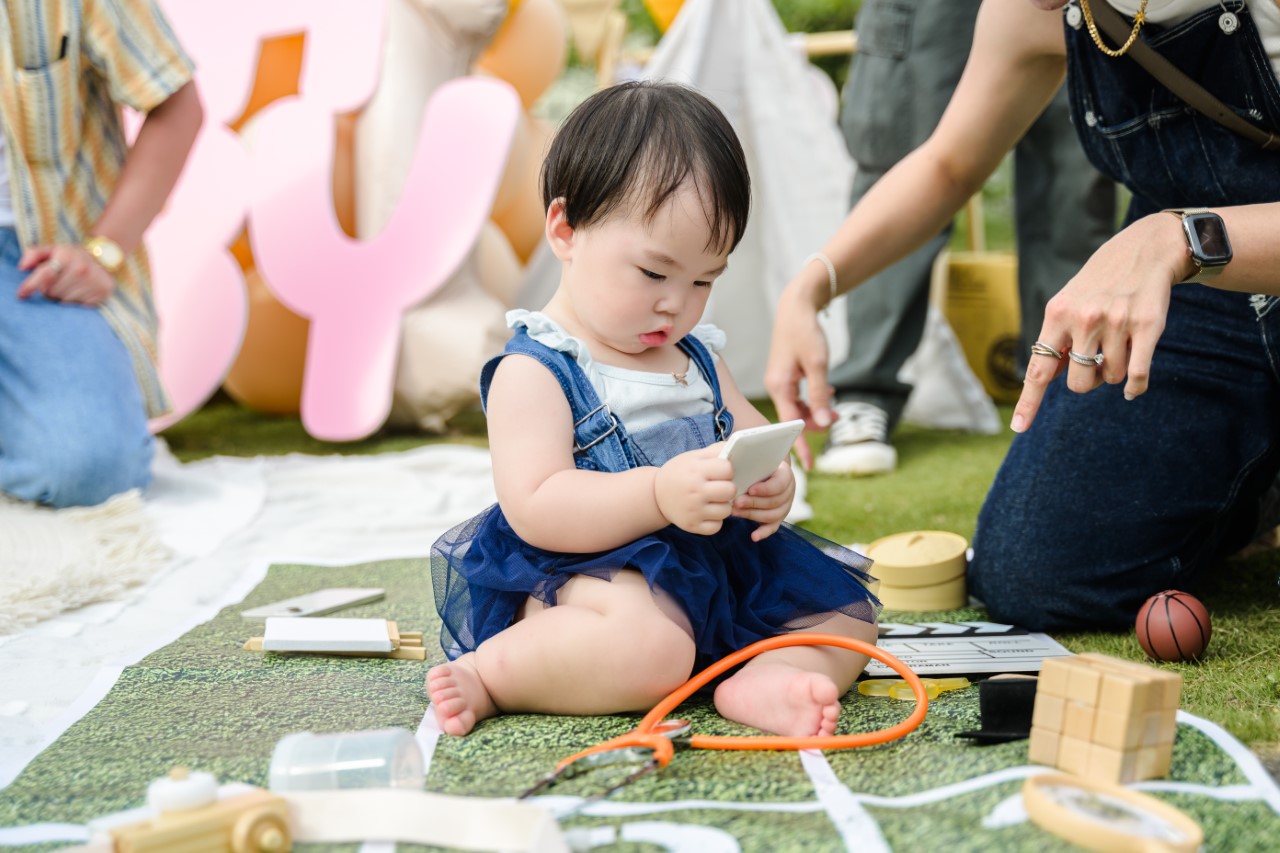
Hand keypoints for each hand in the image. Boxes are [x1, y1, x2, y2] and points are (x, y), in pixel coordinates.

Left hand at [17, 245, 115, 304]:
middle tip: (57, 282)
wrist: (106, 257)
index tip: (21, 295)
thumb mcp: (54, 249)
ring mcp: (93, 282)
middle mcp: (80, 270)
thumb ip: (34, 254)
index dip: (29, 286)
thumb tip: (22, 268)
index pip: (43, 275)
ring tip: (69, 287)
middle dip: (48, 289)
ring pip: (63, 301)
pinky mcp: (101, 293)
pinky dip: (74, 301)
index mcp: (67, 256)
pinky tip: (79, 292)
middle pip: (50, 292)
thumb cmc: (73, 255)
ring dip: (61, 296)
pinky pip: (77, 306)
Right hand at [654, 445, 735, 534]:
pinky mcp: (692, 525)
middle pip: (730, 491)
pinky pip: (717, 526)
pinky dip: (715, 521)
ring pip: (726, 511)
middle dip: (728, 488)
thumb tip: (737, 446)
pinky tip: (707, 512)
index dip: (727, 471)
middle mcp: (695, 491)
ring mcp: (694, 510)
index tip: (719, 473)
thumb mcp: (693, 457)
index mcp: (696, 470)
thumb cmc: (679, 473)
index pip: (728, 469)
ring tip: (712, 500)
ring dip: (722, 506)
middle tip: (718, 488)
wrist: (655, 495)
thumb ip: (715, 451)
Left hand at [732, 460, 794, 541]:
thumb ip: (746, 457)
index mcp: (784, 473)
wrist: (758, 469)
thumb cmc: (752, 461)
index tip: (750, 489)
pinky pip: (773, 527)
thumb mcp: (751, 456)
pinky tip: (753, 536)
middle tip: (736, 502)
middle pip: (776, 501)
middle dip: (754, 503)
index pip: (780, 483)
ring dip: (753, 515)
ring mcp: (785, 505)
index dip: (766, 488)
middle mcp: (788, 490)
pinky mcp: (777, 517)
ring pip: (774, 515)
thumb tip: (733, 460)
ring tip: (735, 512)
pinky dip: (764, 532)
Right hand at [764, 282, 834, 468]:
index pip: (789, 424)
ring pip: (797, 407)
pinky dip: (812, 399)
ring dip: (816, 410)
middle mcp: (776, 386)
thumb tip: (826, 421)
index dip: (800, 445)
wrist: (797, 306)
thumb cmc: (805, 331)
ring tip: (836, 407)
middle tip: (839, 419)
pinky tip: (828, 394)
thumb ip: (820, 395)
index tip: (809, 466)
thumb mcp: (818, 365)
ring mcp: (780, 381)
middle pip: (794, 417)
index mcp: (779, 386)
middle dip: (815, 423)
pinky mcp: (786, 375)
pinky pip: (798, 396)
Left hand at [1012, 213, 1190, 431]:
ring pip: (1110, 378)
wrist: (1143, 251)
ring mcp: (1116, 322)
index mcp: (1057, 315)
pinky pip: (1137, 375)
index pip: (1039, 368)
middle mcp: (1084, 319)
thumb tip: (1045, 377)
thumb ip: (1056, 339)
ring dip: (1113, 372)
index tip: (1018, 428)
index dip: (1028, 402)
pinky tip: (1133, 388)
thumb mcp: (1067, 303)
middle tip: (1094, 363)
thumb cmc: (1099, 284)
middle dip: (1086, 382)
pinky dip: (1134, 387)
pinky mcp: (1148, 326)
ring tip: (1117, 345)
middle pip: (1078, 383)